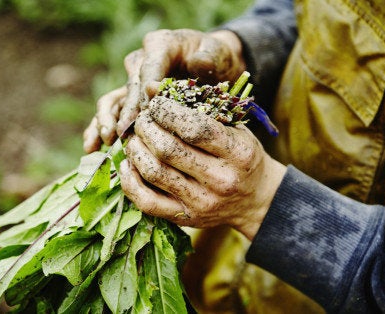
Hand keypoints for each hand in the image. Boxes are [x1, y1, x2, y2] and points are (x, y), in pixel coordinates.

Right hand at [83, 29, 245, 152]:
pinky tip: (94, 147)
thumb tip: (197, 64)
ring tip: (105, 141)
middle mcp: (141, 61)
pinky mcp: (131, 98)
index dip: (147, 88)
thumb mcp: (217, 52)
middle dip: (126, 111)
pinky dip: (100, 128)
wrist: (214, 65)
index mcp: (159, 45)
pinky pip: (112, 113)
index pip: (149, 67)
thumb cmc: (215, 57)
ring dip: (105, 121)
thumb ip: (208, 57)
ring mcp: (134, 81)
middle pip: (129, 87)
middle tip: (124, 132)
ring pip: (114, 100)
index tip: (149, 109)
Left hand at [119, 97, 285, 239]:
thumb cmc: (241, 155)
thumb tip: (151, 88)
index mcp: (237, 153)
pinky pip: (147, 202)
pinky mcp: (186, 218)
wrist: (256, 199)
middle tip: (143, 120)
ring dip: (136, 150)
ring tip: (134, 138)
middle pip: (168, 150)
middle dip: (147, 128)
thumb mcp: (233, 127)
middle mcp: (220, 179)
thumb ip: (197, 107)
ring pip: (154, 172)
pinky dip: (130, 181)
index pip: (195, 129)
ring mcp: (202, 202)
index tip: (157, 104)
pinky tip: (127, 164)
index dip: (167, 111)